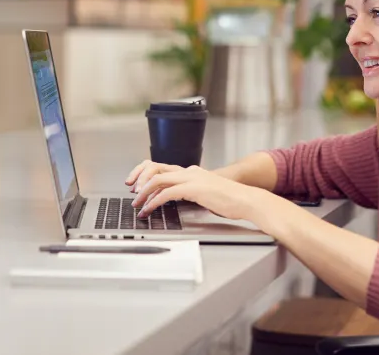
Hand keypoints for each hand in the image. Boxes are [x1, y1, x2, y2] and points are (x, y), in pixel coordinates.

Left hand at [127, 163, 269, 223]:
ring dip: (143, 192)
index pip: (162, 168)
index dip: (146, 175)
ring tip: (137, 204)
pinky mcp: (193, 189)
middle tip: (132, 193)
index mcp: (192, 172)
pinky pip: (166, 193)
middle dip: (139, 181)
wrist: (246, 200)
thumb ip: (193, 193)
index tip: (137, 187)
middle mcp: (190, 171)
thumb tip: (180, 200)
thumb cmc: (231, 200)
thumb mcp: (207, 193)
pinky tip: (149, 210)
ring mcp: (191, 178)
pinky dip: (153, 202)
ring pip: (158, 180)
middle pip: (155, 169)